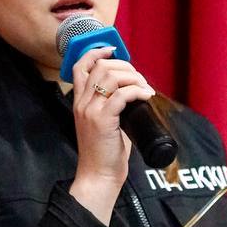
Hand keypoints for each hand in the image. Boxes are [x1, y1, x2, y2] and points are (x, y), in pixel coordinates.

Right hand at [67, 46, 154, 224]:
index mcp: (79, 102)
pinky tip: (147, 96)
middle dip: (125, 67)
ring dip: (133, 77)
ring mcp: (90, 111)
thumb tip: (134, 93)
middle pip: (100, 67)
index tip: (112, 50)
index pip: (79, 66)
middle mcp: (81, 103)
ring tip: (145, 88)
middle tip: (140, 79)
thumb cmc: (104, 153)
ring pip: (110, 76)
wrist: (97, 176)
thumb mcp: (104, 124)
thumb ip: (112, 107)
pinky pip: (122, 95)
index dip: (95, 52)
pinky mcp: (102, 120)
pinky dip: (138, 91)